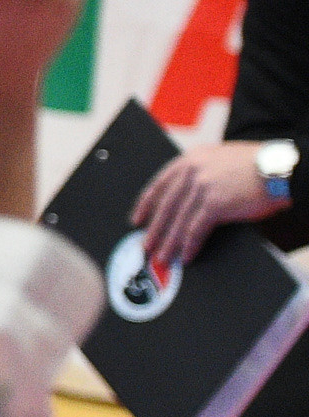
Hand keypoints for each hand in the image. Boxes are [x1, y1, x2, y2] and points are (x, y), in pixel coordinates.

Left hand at [134, 143, 281, 267]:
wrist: (279, 167)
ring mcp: (202, 187)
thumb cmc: (256, 165)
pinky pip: (196, 229)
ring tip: (162, 258)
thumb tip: (186, 195)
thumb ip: (201, 171)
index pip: (159, 184)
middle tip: (146, 246)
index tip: (137, 219)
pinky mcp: (215, 203)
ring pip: (177, 220)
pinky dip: (189, 245)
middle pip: (165, 206)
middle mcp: (191, 171)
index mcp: (190, 159)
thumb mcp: (220, 159)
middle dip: (154, 229)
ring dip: (169, 243)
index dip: (146, 204)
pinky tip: (185, 257)